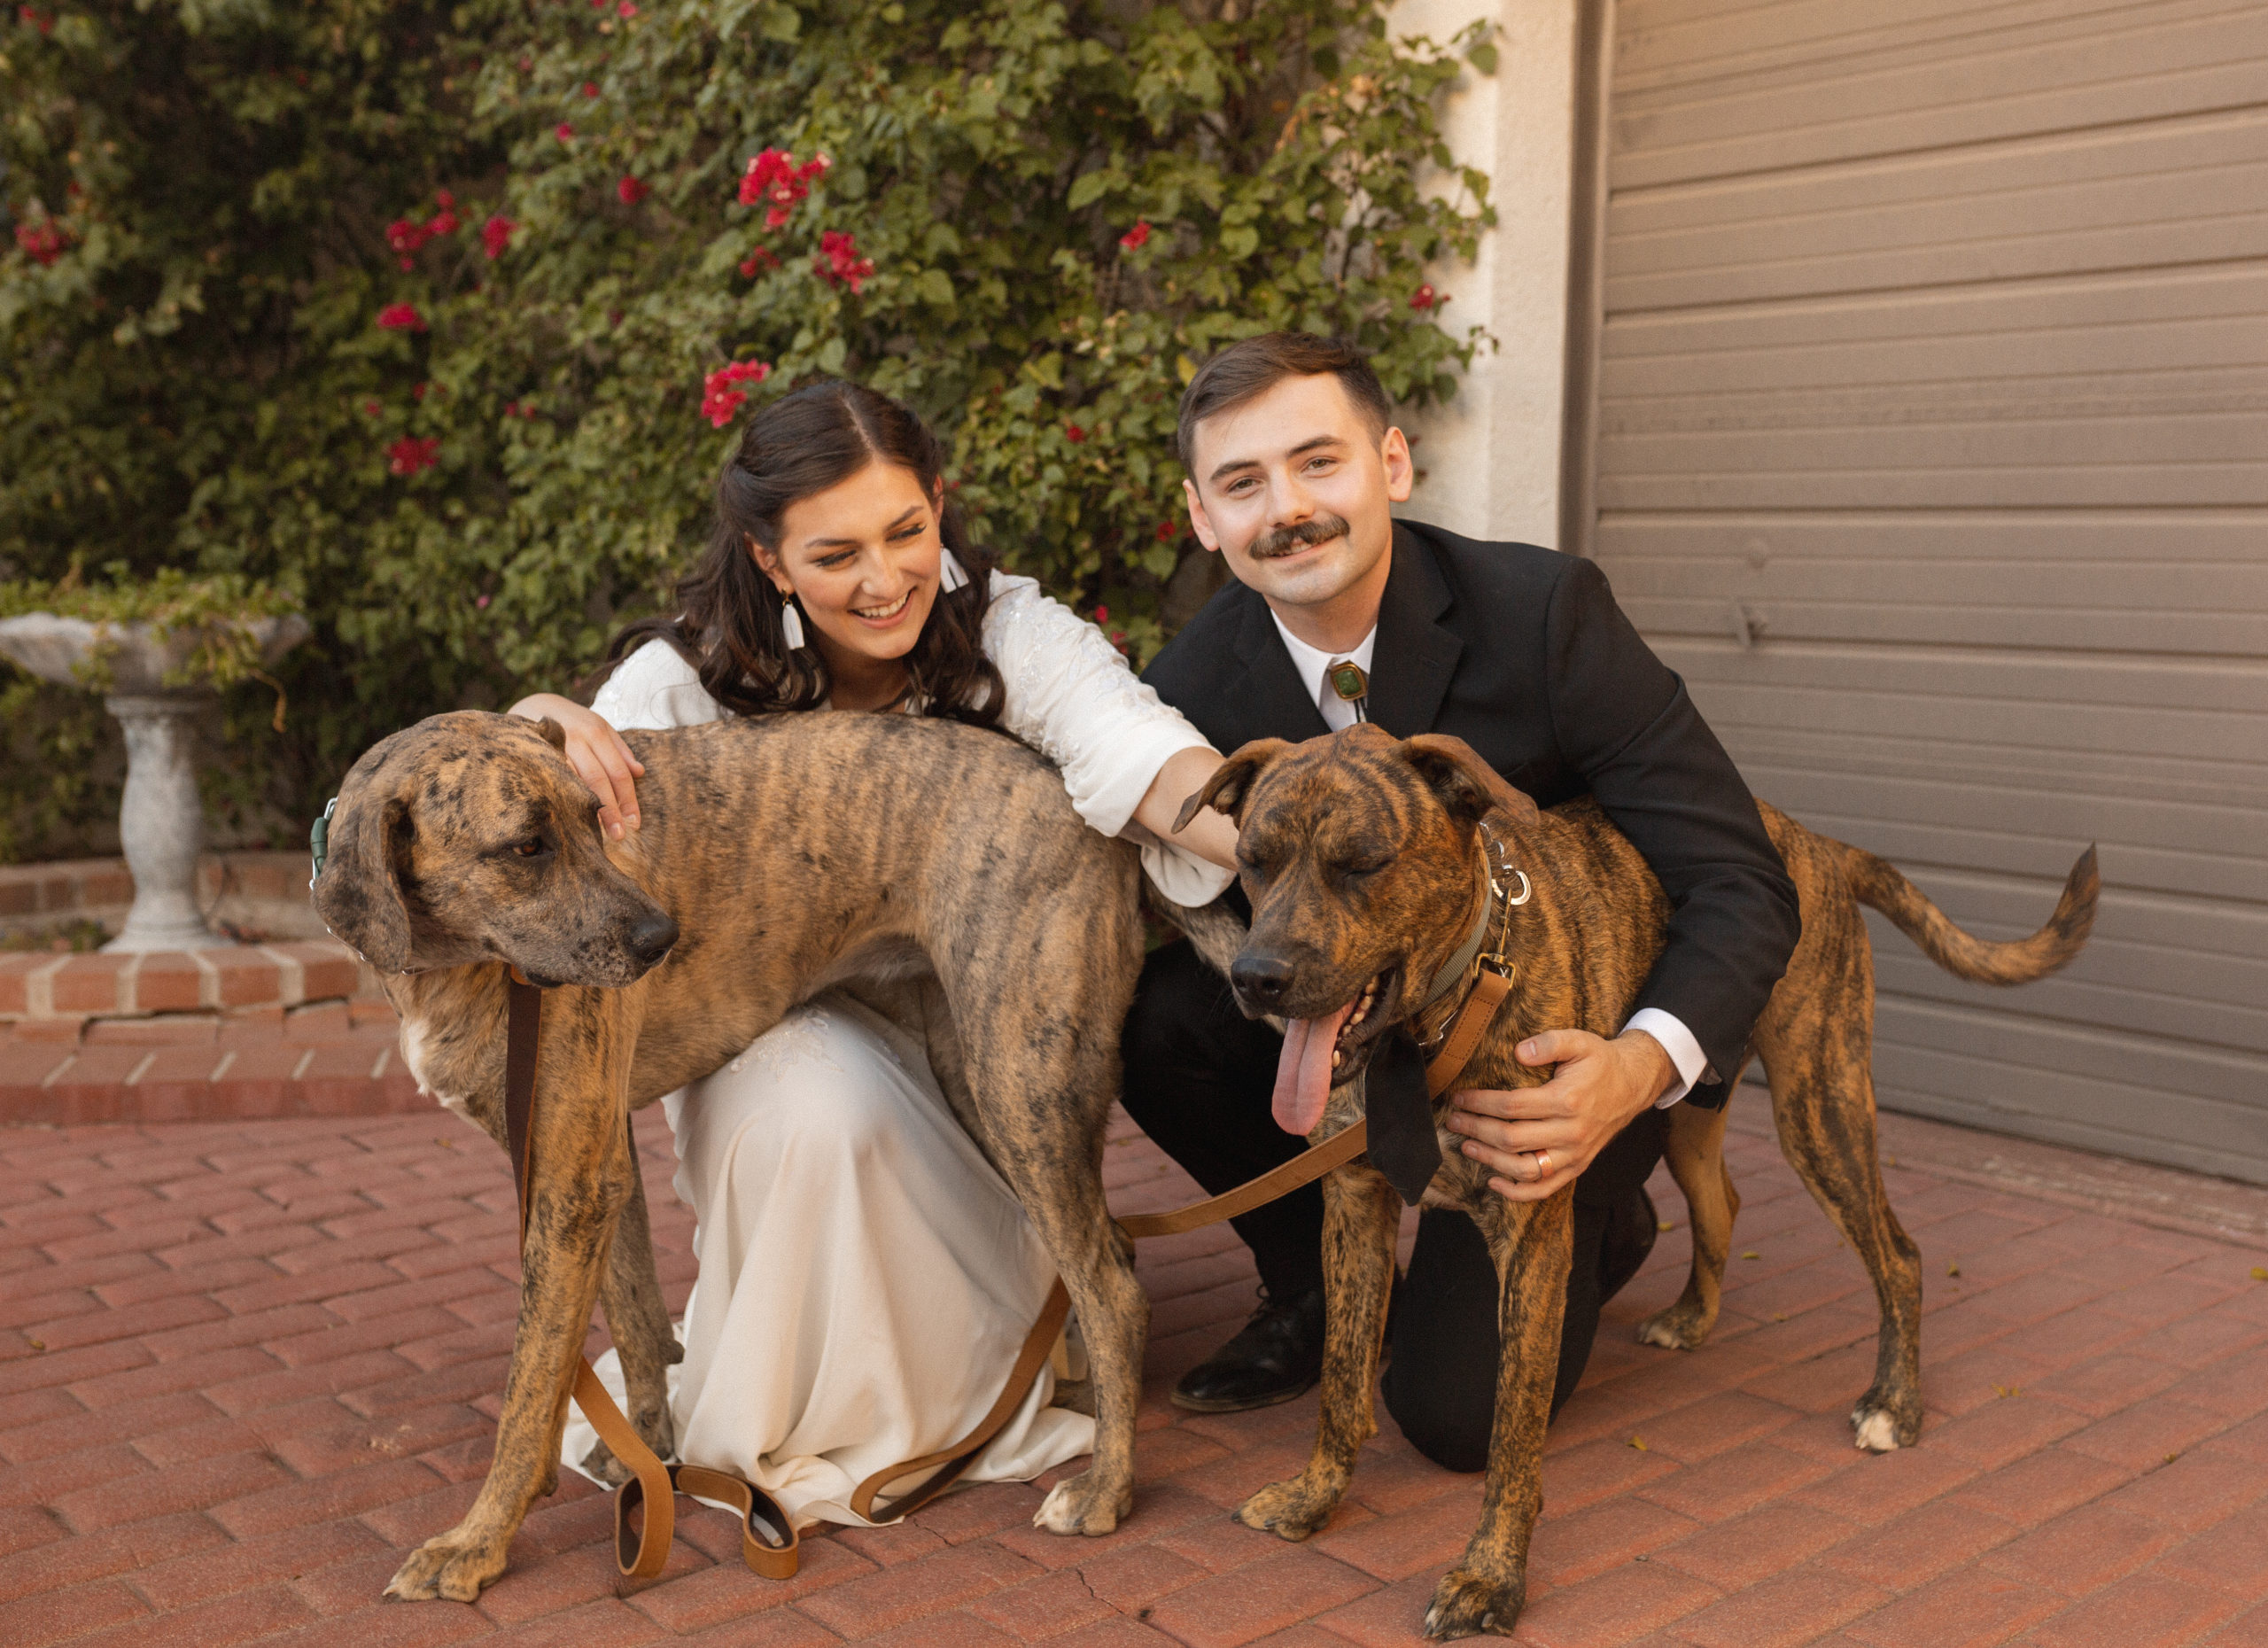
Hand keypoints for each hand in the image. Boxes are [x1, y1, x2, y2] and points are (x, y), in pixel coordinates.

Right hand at [509, 693, 644, 840]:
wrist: (533, 705)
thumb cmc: (573, 722)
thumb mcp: (600, 727)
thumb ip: (620, 750)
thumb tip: (640, 772)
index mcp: (597, 733)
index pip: (618, 772)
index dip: (628, 799)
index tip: (634, 823)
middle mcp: (577, 738)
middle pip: (598, 778)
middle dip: (610, 810)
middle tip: (619, 835)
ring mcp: (554, 746)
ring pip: (574, 780)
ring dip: (586, 807)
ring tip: (597, 832)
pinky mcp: (535, 754)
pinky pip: (552, 779)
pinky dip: (563, 797)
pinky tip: (569, 815)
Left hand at [1443, 1029, 1676, 1202]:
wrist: (1634, 1085)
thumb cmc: (1600, 1062)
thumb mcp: (1579, 1040)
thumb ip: (1549, 1042)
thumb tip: (1518, 1051)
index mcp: (1567, 1100)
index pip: (1512, 1106)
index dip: (1480, 1103)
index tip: (1459, 1098)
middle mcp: (1571, 1132)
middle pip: (1512, 1139)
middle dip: (1476, 1129)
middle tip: (1453, 1120)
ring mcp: (1575, 1154)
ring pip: (1525, 1169)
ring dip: (1490, 1161)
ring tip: (1466, 1146)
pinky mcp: (1578, 1167)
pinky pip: (1545, 1189)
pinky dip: (1517, 1192)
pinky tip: (1493, 1183)